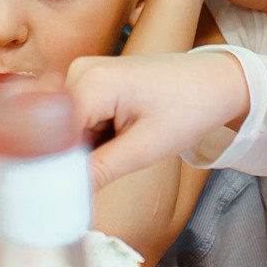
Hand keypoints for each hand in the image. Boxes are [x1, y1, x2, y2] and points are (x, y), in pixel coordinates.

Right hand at [67, 51, 252, 189]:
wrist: (215, 81)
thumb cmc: (189, 107)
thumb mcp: (145, 148)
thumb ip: (99, 171)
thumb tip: (65, 196)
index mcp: (91, 81)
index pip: (51, 133)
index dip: (55, 166)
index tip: (64, 193)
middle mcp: (80, 71)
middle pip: (55, 129)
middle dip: (72, 157)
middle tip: (102, 171)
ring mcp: (85, 74)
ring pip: (66, 127)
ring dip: (85, 148)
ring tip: (121, 148)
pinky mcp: (93, 82)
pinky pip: (79, 119)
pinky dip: (93, 137)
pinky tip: (119, 139)